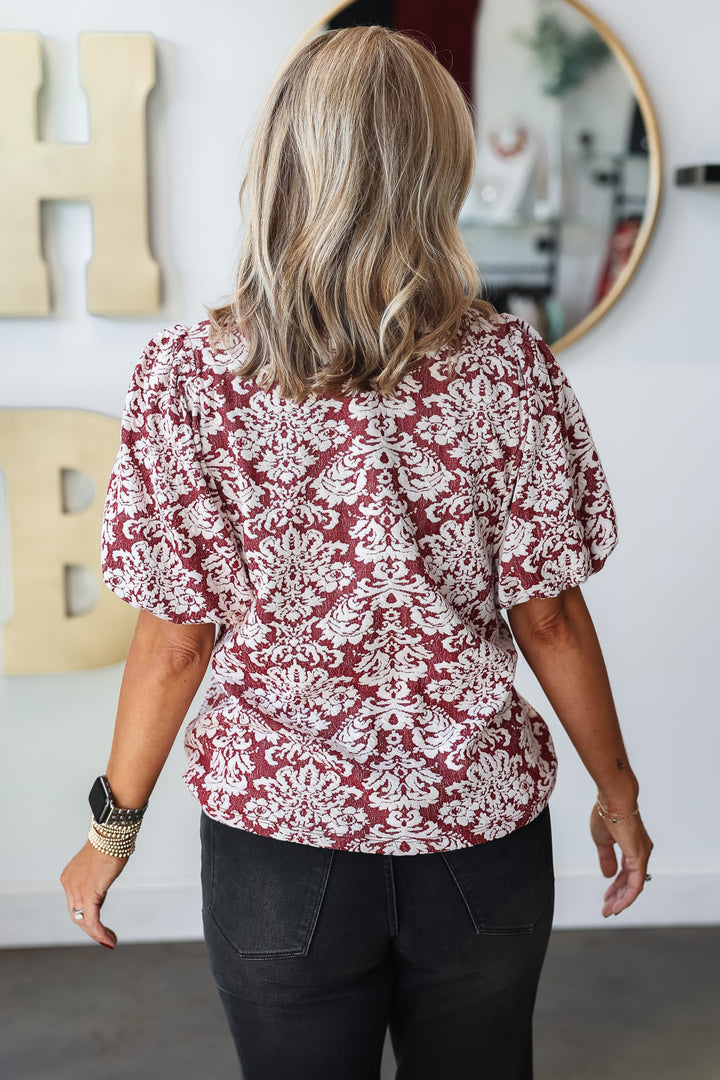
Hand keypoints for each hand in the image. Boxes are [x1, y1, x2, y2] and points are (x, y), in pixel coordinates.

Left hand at [60, 841, 127, 946]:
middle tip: (105, 937)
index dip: (87, 916)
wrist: (112, 834)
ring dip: (97, 934)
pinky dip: (99, 933)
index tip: (99, 924)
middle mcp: (69, 883)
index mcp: (69, 876)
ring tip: (110, 941)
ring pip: (83, 920)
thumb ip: (98, 878)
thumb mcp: (101, 863)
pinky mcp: (89, 893)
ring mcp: (77, 889)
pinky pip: (92, 919)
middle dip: (91, 928)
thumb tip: (103, 887)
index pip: (75, 903)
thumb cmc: (111, 843)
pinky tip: (109, 940)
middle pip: (77, 914)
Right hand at [590, 802, 653, 916]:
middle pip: (630, 881)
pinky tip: (618, 905)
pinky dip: (627, 896)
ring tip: (609, 910)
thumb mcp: (602, 841)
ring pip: (634, 886)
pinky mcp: (639, 858)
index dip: (615, 887)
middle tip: (607, 908)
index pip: (625, 873)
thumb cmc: (606, 813)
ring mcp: (642, 856)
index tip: (606, 897)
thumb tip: (608, 875)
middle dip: (617, 896)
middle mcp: (640, 852)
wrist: (613, 799)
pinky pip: (635, 884)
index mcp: (631, 847)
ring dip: (621, 899)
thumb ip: (606, 858)